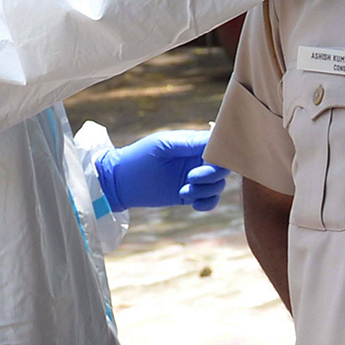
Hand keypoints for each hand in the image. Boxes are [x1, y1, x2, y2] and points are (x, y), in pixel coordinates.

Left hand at [95, 129, 230, 212]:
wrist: (121, 181)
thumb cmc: (140, 157)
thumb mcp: (164, 145)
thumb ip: (189, 143)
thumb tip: (215, 140)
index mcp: (193, 143)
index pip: (219, 146)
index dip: (221, 154)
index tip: (208, 161)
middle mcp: (197, 160)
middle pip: (223, 168)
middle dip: (211, 175)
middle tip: (191, 177)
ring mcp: (195, 178)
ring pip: (217, 186)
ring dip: (205, 190)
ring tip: (183, 190)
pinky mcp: (190, 194)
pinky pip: (210, 200)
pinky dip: (206, 203)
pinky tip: (191, 202)